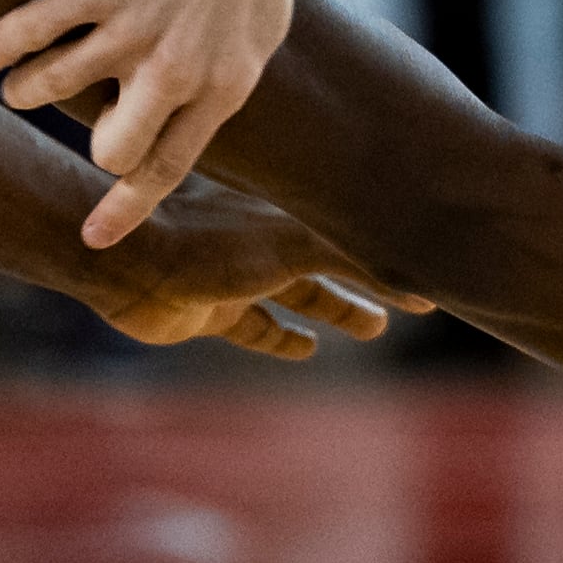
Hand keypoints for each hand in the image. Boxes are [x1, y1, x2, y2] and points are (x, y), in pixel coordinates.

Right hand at [0, 0, 303, 247]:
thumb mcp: (261, 30)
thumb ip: (223, 78)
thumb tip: (194, 113)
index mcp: (222, 86)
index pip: (167, 169)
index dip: (126, 209)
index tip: (95, 236)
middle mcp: (175, 70)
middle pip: (110, 147)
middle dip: (93, 140)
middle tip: (84, 114)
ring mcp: (130, 28)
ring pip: (51, 90)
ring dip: (28, 92)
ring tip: (18, 85)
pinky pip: (25, 34)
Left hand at [84, 170, 426, 359]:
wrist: (131, 261)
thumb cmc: (214, 238)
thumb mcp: (297, 242)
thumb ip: (354, 255)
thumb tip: (420, 273)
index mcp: (290, 213)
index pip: (352, 230)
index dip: (389, 250)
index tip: (430, 267)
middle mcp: (267, 239)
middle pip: (333, 261)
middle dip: (371, 278)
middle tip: (413, 301)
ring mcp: (239, 276)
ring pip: (301, 296)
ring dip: (336, 310)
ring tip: (374, 327)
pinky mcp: (211, 312)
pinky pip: (257, 329)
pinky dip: (282, 338)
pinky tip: (305, 349)